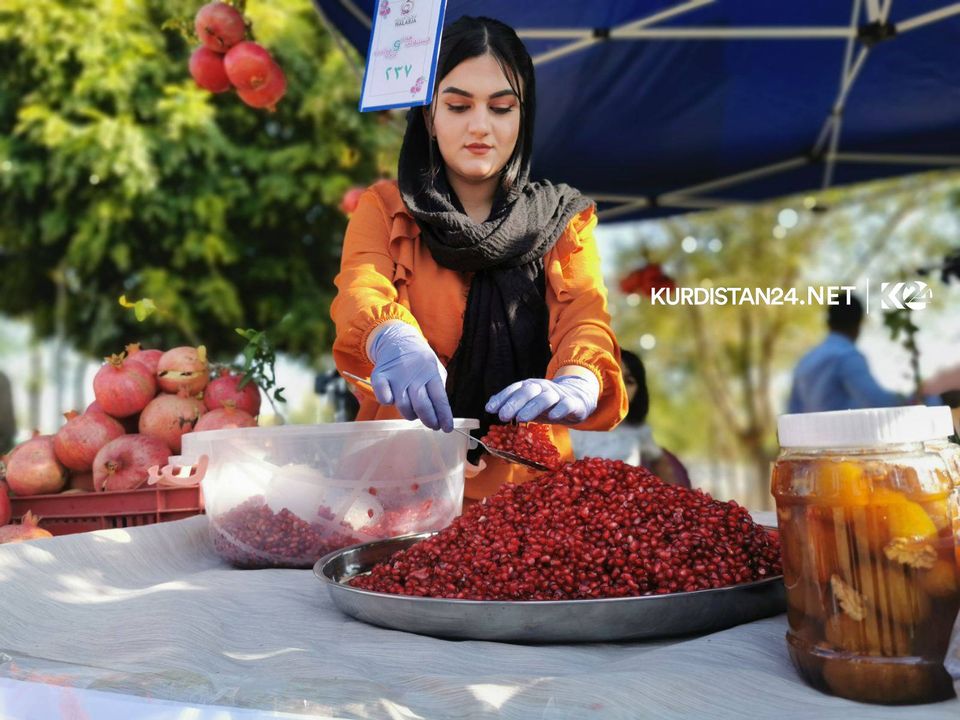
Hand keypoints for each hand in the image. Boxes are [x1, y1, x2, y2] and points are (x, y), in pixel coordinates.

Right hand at [369, 321, 452, 431]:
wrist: (399, 340)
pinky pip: (383, 397)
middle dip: (429, 420)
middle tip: (432, 425)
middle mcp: (414, 375)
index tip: (447, 429)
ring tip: (415, 414)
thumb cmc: (420, 361)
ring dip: (411, 415)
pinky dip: (388, 402)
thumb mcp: (436, 369)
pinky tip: (393, 400)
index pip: (440, 399)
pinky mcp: (380, 376)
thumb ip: (438, 388)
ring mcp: (396, 376)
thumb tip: (442, 413)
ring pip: (404, 406)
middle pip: (422, 406)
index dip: (444, 417)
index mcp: (431, 372)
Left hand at [485, 374, 599, 423]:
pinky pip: (567, 404)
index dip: (502, 398)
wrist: (578, 397)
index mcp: (531, 386)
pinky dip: (559, 410)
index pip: (514, 389)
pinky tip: (552, 417)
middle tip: (503, 416)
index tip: (490, 409)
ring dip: (532, 407)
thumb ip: (512, 403)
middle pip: (528, 391)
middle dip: (514, 402)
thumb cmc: (547, 403)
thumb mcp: (529, 403)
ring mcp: (558, 395)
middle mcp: (543, 388)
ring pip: (545, 398)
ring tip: (521, 419)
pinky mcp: (573, 403)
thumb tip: (489, 405)